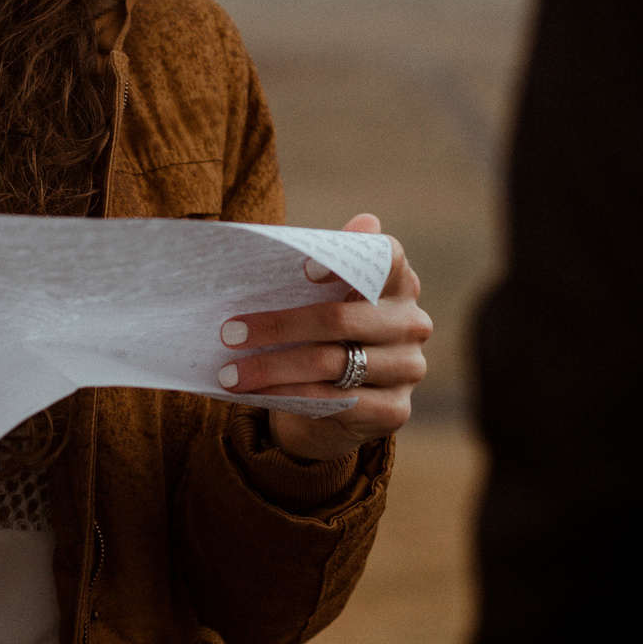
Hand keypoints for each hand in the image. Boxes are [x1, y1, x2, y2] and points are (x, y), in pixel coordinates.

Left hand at [216, 214, 429, 462]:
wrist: (338, 406)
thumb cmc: (324, 336)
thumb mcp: (320, 299)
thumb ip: (319, 263)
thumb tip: (311, 234)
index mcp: (399, 283)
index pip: (386, 257)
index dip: (347, 260)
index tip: (302, 270)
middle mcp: (411, 323)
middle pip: (340, 318)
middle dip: (278, 326)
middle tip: (230, 333)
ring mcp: (408, 367)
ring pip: (330, 363)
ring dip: (272, 368)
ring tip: (232, 372)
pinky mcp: (395, 410)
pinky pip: (334, 401)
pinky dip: (290, 396)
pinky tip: (259, 394)